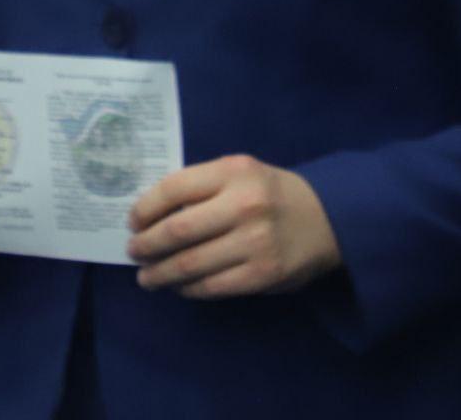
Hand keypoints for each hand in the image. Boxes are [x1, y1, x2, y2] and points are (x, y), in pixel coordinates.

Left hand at [127, 154, 340, 298]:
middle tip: (133, 252)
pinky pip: (211, 287)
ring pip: (189, 264)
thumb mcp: (241, 174)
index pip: (174, 188)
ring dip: (159, 274)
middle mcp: (243, 205)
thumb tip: (152, 215)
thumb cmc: (272, 193)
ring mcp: (254, 243)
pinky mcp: (261, 275)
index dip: (145, 208)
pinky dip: (187, 289)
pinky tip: (178, 286)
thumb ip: (203, 187)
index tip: (132, 221)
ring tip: (146, 277)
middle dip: (146, 245)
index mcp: (234, 172)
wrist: (329, 218)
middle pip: (177, 230)